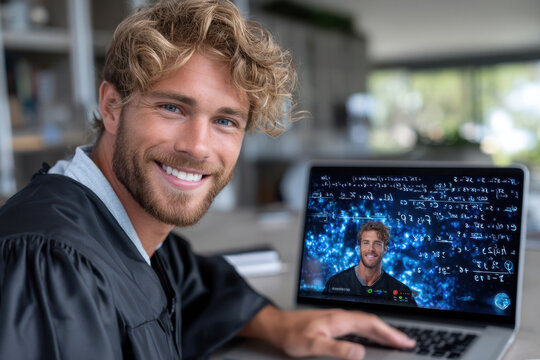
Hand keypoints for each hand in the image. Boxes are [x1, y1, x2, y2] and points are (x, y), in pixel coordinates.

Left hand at [239, 305, 414, 359]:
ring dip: (382, 331)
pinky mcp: (332, 322)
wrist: (276, 325)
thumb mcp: (313, 345)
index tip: (405, 341)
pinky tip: (372, 338)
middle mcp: (340, 316)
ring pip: (365, 323)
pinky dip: (370, 331)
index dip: (390, 333)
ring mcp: (336, 318)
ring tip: (396, 340)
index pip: (371, 325)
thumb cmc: (291, 334)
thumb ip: (336, 349)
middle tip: (408, 342)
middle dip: (391, 332)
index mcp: (339, 319)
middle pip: (372, 322)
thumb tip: (359, 352)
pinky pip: (358, 325)